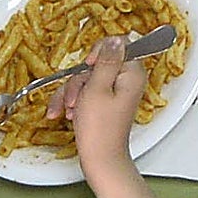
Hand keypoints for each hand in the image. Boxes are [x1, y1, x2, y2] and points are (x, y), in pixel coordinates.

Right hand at [49, 36, 147, 169]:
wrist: (99, 158)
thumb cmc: (99, 127)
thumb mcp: (97, 87)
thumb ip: (107, 60)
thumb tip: (117, 38)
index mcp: (132, 73)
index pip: (117, 45)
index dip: (98, 53)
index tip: (89, 66)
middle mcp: (126, 80)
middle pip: (96, 63)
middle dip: (78, 80)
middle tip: (76, 99)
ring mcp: (115, 92)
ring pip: (85, 79)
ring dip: (72, 94)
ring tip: (71, 111)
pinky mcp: (104, 103)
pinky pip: (84, 93)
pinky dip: (73, 102)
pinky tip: (65, 115)